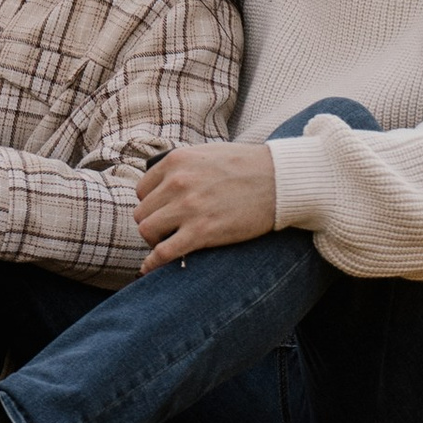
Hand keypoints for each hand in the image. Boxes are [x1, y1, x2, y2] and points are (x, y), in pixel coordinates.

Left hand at [135, 138, 279, 269]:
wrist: (280, 180)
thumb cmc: (248, 166)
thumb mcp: (208, 154)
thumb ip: (183, 166)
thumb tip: (164, 185)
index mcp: (176, 160)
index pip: (142, 190)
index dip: (151, 204)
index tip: (162, 213)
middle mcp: (177, 182)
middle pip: (142, 213)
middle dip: (152, 223)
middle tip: (166, 231)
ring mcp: (189, 207)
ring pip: (147, 231)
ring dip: (154, 241)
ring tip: (167, 244)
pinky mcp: (202, 232)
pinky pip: (163, 252)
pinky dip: (153, 263)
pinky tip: (150, 268)